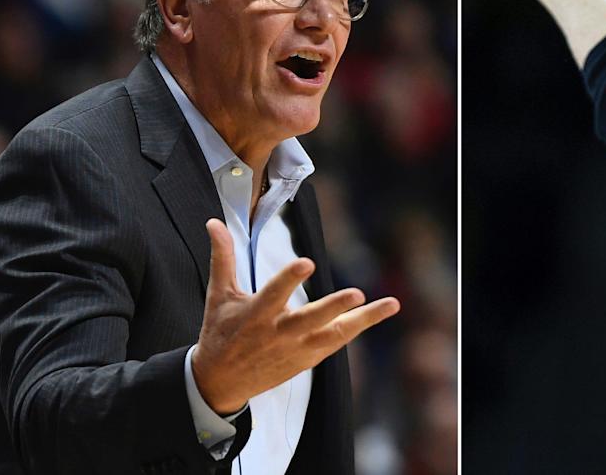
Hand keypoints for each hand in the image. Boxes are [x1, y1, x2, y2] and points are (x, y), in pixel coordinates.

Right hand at [192, 219, 399, 414]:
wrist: (220, 382)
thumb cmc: (221, 331)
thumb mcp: (219, 295)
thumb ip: (223, 257)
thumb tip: (214, 222)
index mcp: (255, 315)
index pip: (274, 294)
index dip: (290, 279)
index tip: (307, 263)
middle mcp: (279, 333)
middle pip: (310, 320)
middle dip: (333, 308)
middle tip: (357, 294)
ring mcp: (296, 349)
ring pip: (334, 335)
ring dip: (363, 320)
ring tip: (391, 304)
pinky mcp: (308, 359)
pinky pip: (338, 342)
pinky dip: (358, 327)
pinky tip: (381, 311)